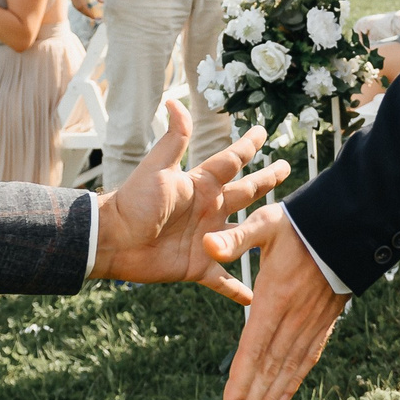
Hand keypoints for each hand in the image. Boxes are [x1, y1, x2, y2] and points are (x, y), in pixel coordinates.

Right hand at [67, 0, 101, 18]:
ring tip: (90, 12)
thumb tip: (102, 2)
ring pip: (74, 4)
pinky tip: (85, 4)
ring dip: (81, 9)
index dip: (88, 13)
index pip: (82, 6)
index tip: (95, 17)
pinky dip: (79, 4)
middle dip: (85, 13)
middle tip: (93, 17)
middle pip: (77, 7)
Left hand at [93, 100, 288, 293]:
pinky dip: (238, 289)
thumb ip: (174, 139)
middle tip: (285, 169)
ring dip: (262, 234)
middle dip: (266, 181)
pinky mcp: (200, 265)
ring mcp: (208, 238)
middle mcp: (209, 210)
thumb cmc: (133, 202)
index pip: (231, 162)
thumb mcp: (157, 169)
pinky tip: (256, 297)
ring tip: (285, 231)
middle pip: (246, 193)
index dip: (247, 146)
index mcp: (201, 185)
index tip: (262, 132)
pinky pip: (224, 279)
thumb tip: (175, 102)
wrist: (114, 240)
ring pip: (244, 236)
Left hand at [220, 208, 350, 399]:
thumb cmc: (303, 222)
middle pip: (270, 367)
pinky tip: (282, 398)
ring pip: (288, 369)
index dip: (241, 380)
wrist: (352, 225)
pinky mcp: (324, 321)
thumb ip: (237, 239)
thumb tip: (206, 244)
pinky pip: (308, 357)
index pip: (253, 347)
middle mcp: (294, 317)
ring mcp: (311, 322)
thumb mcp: (267, 224)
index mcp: (275, 297)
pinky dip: (294, 380)